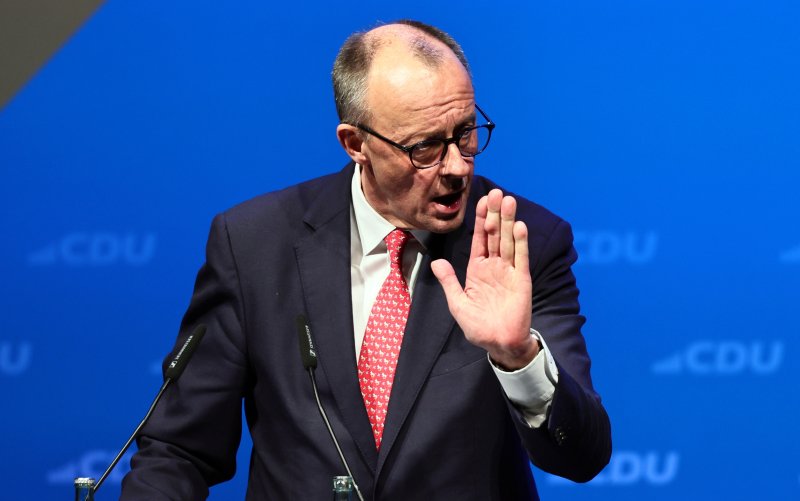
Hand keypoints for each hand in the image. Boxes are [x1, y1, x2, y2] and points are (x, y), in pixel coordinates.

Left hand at [431, 189, 538, 369]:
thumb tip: (436, 262)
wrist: (498, 343)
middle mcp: (495, 266)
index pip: (479, 239)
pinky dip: (520, 242)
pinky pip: (521, 258)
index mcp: (478, 269)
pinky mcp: (521, 280)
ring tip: (509, 201)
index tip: (481, 200)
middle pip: (495, 234)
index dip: (481, 219)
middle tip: (497, 192)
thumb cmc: (477, 326)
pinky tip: (519, 226)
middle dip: (495, 213)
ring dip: (509, 221)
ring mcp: (509, 272)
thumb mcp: (457, 302)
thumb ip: (449, 281)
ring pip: (508, 241)